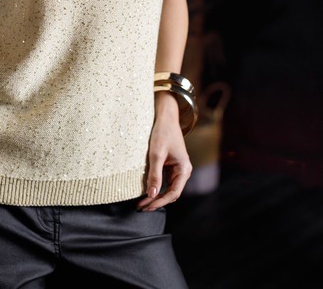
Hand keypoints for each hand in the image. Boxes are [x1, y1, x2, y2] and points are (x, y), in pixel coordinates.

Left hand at [137, 95, 191, 210]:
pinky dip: (156, 187)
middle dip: (156, 201)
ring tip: (141, 203)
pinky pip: (165, 181)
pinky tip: (146, 191)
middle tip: (140, 207)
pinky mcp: (171, 166)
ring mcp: (178, 169)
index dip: (160, 202)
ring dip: (156, 196)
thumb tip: (151, 195)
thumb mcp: (156, 154)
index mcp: (184, 169)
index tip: (146, 206)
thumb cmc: (162, 133)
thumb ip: (154, 175)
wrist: (165, 117)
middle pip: (171, 193)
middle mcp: (183, 171)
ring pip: (168, 189)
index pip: (173, 193)